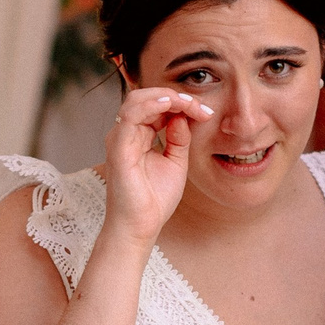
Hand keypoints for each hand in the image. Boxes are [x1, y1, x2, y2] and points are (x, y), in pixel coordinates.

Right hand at [101, 86, 210, 246]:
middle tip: (200, 107)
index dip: (181, 103)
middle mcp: (126, 134)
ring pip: (137, 100)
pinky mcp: (118, 148)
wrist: (141, 227)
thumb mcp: (176, 162)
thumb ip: (179, 138)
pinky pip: (131, 116)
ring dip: (166, 97)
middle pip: (146, 98)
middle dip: (175, 97)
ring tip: (188, 103)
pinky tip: (171, 106)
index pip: (156, 106)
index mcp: (138, 136)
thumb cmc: (154, 200)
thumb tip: (183, 115)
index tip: (205, 112)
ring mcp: (120, 139)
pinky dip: (151, 105)